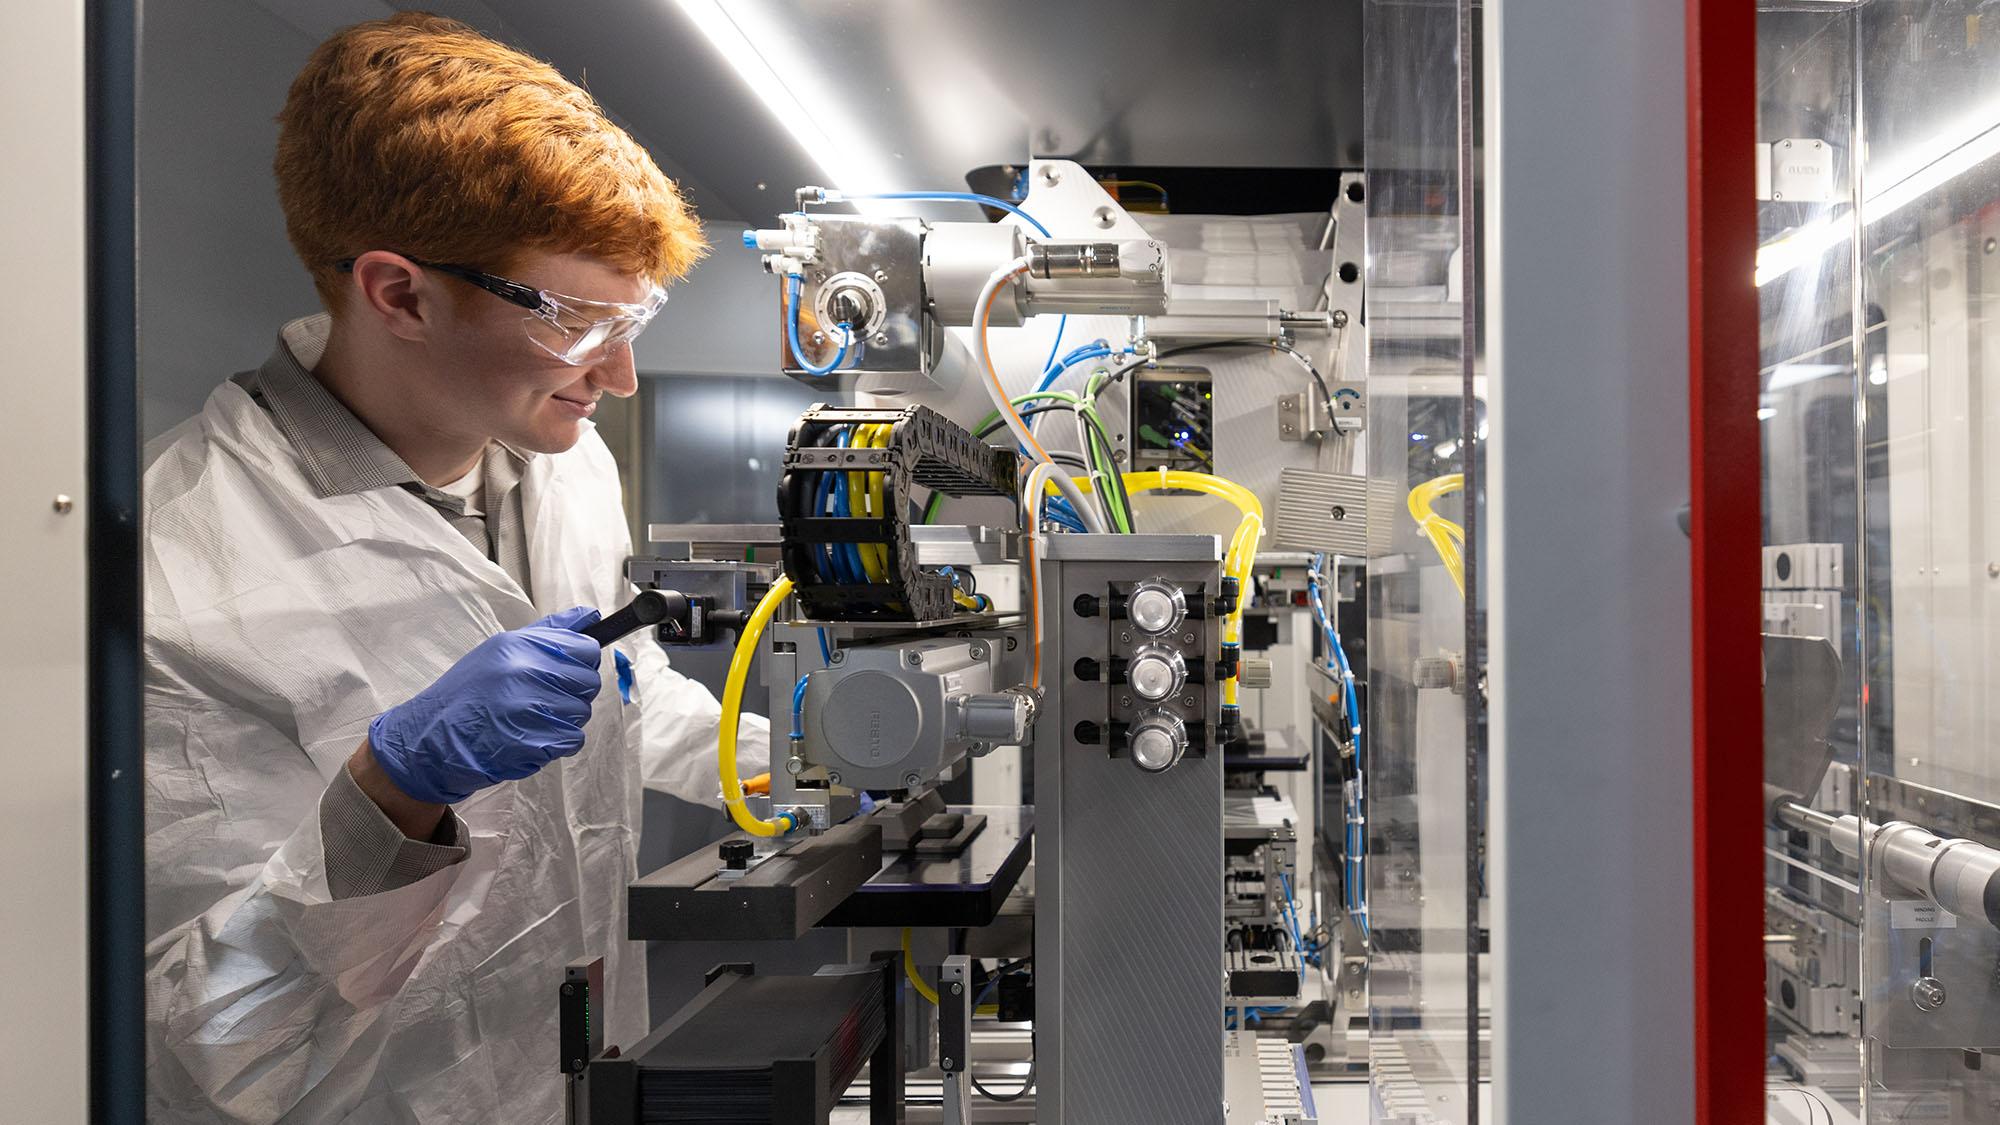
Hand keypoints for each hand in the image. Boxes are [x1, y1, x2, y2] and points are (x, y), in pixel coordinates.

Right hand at [366, 607, 603, 804]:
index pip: (585, 650)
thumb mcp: (501, 650)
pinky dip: (557, 742)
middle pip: (588, 683)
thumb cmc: (469, 692)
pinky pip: (572, 739)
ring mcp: (529, 710)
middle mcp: (525, 674)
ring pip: (581, 713)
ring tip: (530, 718)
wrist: (431, 738)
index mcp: (519, 647)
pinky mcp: (532, 743)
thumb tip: (591, 615)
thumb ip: (549, 632)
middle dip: (573, 693)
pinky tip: (531, 736)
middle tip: (542, 698)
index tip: (567, 671)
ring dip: (563, 719)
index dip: (582, 662)